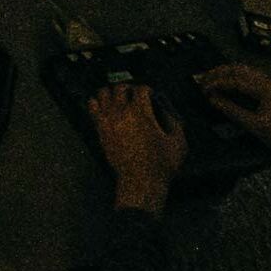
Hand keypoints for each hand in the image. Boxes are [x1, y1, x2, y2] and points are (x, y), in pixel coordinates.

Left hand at [86, 83, 188, 211]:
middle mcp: (122, 112)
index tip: (150, 94)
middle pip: (121, 87)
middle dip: (129, 89)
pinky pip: (92, 106)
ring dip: (112, 93)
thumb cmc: (161, 166)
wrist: (140, 183)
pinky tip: (105, 107)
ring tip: (119, 98)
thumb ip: (175, 123)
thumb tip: (168, 112)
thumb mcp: (178, 144)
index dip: (147, 89)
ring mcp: (109, 120)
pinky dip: (97, 103)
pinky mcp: (100, 129)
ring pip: (104, 93)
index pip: (140, 89)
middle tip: (135, 95)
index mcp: (141, 113)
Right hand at [191, 63, 270, 162]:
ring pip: (243, 70)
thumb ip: (233, 111)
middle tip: (202, 81)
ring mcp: (270, 85)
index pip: (234, 80)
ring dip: (226, 73)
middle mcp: (267, 82)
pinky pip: (250, 76)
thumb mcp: (255, 127)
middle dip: (218, 73)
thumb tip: (212, 100)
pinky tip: (229, 83)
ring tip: (212, 79)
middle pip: (237, 69)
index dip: (216, 83)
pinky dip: (235, 76)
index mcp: (263, 89)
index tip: (202, 89)